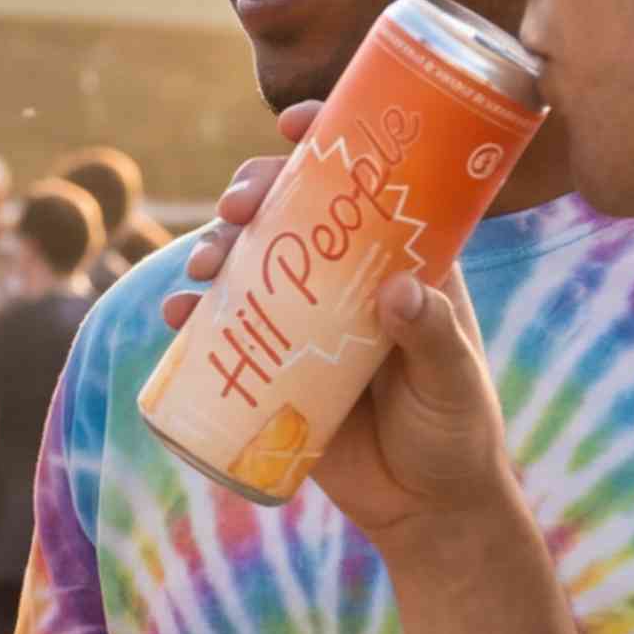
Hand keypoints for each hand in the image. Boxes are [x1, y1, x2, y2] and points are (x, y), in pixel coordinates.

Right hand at [162, 104, 514, 548]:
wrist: (426, 511)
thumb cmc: (457, 433)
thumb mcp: (454, 383)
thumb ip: (433, 338)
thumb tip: (399, 291)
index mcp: (404, 260)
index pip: (366, 182)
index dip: (329, 139)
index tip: (292, 122)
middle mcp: (349, 279)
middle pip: (293, 210)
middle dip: (253, 192)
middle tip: (235, 208)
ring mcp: (306, 319)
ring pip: (251, 261)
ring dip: (216, 247)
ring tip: (204, 264)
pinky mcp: (273, 366)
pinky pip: (223, 329)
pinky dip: (192, 316)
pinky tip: (176, 316)